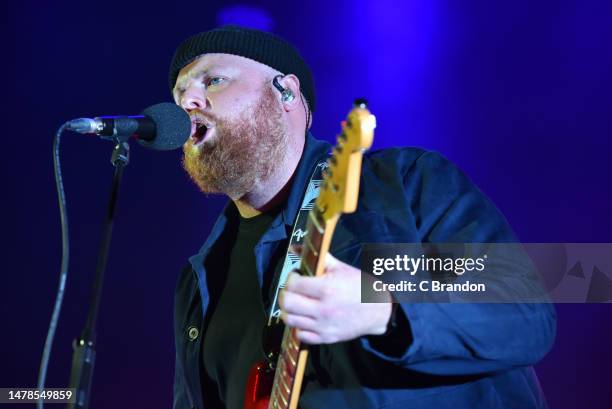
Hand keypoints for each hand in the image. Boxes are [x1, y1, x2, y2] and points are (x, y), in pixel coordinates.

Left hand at [278, 253, 392, 343]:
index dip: (291, 277)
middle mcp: (323, 309)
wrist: (380, 310)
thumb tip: (295, 247)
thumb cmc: (360, 285)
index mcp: (327, 289)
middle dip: (286, 293)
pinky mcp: (326, 338)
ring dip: (289, 309)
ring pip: (290, 320)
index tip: (297, 276)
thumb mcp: (340, 267)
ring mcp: (324, 326)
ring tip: (298, 303)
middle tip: (293, 290)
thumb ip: (317, 257)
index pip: (293, 284)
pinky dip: (299, 326)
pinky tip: (305, 317)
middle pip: (287, 303)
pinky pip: (301, 335)